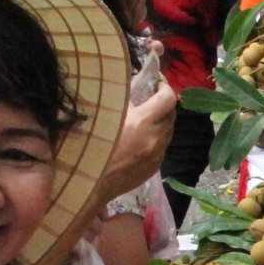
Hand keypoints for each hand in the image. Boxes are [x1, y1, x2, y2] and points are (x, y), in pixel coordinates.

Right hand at [99, 81, 179, 204]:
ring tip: (146, 117)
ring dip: (161, 121)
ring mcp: (157, 154)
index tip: (158, 82)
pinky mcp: (155, 167)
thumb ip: (125, 101)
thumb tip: (135, 90)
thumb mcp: (107, 115)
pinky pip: (162, 147)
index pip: (168, 99)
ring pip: (168, 132)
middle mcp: (156, 138)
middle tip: (152, 97)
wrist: (91, 181)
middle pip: (171, 115)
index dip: (165, 87)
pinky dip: (157, 137)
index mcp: (144, 122)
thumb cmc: (94, 144)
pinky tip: (142, 137)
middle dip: (164, 104)